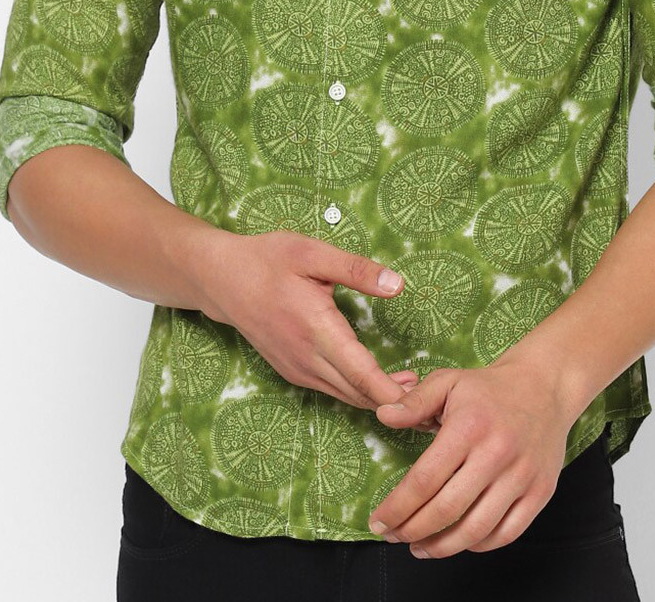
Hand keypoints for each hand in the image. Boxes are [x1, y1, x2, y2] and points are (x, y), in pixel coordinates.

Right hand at [198, 228, 418, 410]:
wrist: (223, 279)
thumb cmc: (269, 260)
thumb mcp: (313, 253)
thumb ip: (357, 270)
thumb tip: (398, 284)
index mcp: (317, 330)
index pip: (362, 374)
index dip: (393, 394)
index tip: (422, 401)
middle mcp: (307, 359)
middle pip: (358, 393)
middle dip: (395, 399)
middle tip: (431, 394)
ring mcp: (298, 369)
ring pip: (345, 395)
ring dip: (377, 396)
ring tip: (411, 384)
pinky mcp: (293, 371)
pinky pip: (331, 389)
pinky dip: (357, 391)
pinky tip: (375, 379)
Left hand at [366, 353, 574, 557]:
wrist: (545, 387)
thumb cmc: (489, 388)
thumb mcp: (448, 382)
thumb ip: (414, 402)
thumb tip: (383, 416)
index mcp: (469, 427)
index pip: (425, 479)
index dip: (397, 507)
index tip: (379, 521)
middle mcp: (497, 454)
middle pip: (447, 509)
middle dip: (412, 530)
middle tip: (393, 536)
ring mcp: (522, 476)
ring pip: (476, 529)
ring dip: (443, 547)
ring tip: (420, 547)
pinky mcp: (540, 492)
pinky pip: (507, 533)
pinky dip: (479, 545)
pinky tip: (459, 542)